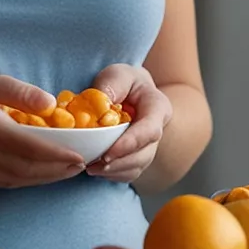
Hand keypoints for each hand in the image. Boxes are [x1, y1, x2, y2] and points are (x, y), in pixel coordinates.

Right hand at [0, 69, 87, 188]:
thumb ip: (17, 92)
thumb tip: (50, 103)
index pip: (32, 148)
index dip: (60, 154)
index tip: (82, 155)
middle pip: (31, 169)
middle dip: (60, 169)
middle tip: (85, 164)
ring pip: (21, 179)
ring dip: (48, 177)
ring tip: (71, 169)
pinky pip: (9, 182)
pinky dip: (30, 179)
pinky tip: (44, 172)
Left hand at [85, 63, 171, 183]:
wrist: (130, 90)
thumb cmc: (124, 81)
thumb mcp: (117, 74)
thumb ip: (111, 86)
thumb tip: (101, 109)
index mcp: (158, 107)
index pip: (150, 130)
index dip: (129, 144)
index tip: (107, 153)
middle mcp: (158, 130)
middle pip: (144, 154)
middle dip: (118, 163)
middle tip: (93, 165)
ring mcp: (149, 146)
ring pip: (137, 166)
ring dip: (113, 171)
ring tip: (90, 168)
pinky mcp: (138, 157)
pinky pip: (129, 173)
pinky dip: (113, 175)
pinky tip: (96, 170)